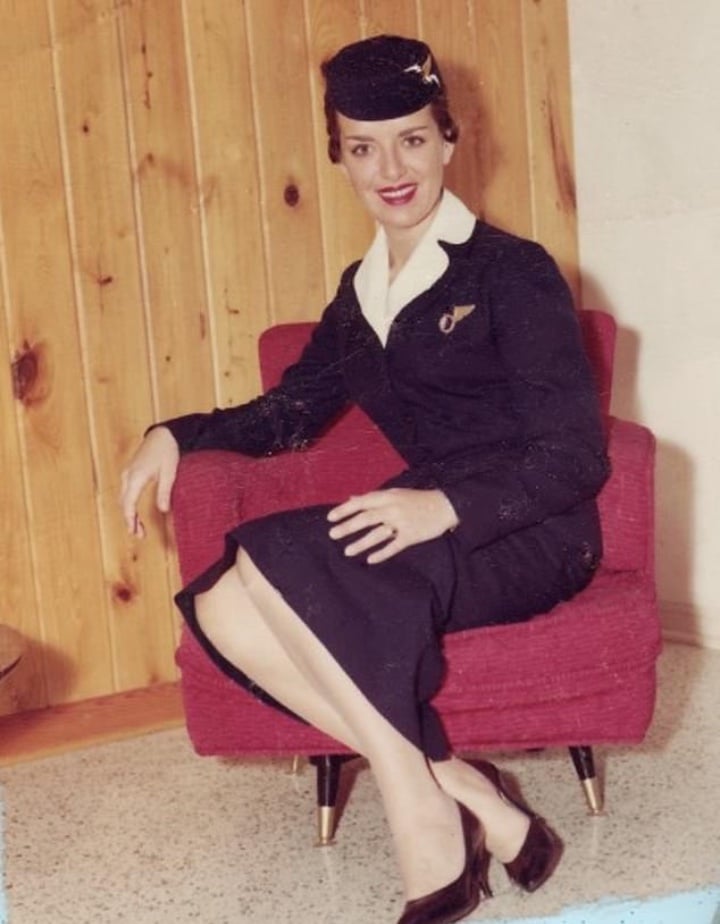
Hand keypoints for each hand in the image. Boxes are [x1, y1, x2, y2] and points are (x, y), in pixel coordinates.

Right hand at [119, 426, 178, 537]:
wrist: (163, 434)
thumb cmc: (168, 451)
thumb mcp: (170, 472)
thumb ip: (165, 492)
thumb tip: (163, 510)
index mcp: (137, 477)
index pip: (129, 504)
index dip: (130, 520)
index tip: (134, 532)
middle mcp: (128, 475)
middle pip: (124, 503)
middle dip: (130, 520)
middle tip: (140, 535)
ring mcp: (127, 473)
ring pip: (124, 498)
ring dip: (129, 513)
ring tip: (138, 528)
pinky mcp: (130, 471)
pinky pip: (126, 492)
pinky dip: (129, 504)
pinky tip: (136, 513)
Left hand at [327, 488, 458, 563]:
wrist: (444, 506)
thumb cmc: (416, 499)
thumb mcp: (394, 494)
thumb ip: (373, 497)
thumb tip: (351, 498)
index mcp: (388, 497)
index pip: (362, 502)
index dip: (345, 509)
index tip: (330, 517)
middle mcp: (393, 509)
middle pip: (367, 518)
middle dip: (348, 527)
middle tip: (332, 534)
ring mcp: (403, 523)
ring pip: (378, 534)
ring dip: (361, 543)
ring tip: (347, 551)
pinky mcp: (412, 536)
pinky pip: (394, 546)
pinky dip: (382, 553)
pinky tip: (370, 560)